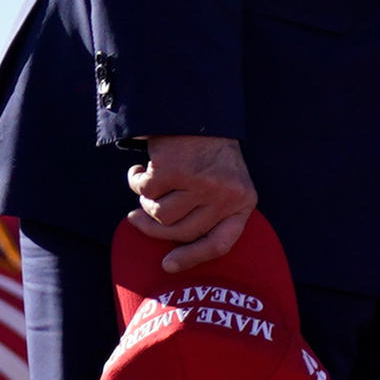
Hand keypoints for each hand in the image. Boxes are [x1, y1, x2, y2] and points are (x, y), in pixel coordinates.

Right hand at [125, 134, 258, 275]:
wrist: (199, 113)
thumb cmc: (209, 156)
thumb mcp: (225, 185)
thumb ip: (210, 214)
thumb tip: (171, 251)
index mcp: (243, 203)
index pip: (220, 243)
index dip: (192, 258)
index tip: (168, 266)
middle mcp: (226, 196)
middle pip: (181, 232)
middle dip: (153, 228)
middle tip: (136, 217)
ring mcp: (202, 183)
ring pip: (160, 215)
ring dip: (147, 200)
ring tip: (150, 183)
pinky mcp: (176, 170)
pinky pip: (144, 191)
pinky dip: (136, 180)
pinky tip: (141, 168)